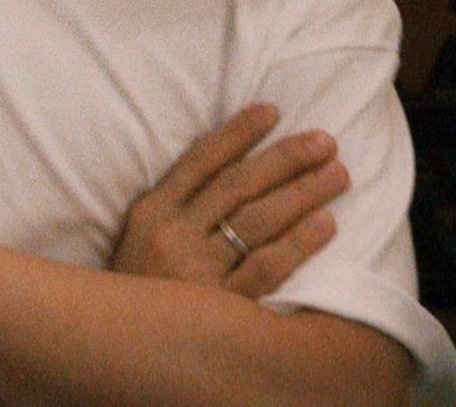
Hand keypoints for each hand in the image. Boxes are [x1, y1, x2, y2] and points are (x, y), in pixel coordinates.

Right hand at [110, 103, 345, 298]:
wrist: (118, 345)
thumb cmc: (139, 286)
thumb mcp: (142, 236)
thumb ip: (178, 204)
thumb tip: (233, 167)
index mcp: (152, 211)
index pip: (201, 161)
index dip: (237, 133)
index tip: (272, 111)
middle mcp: (173, 234)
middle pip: (237, 186)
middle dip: (284, 159)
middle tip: (324, 141)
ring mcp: (197, 271)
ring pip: (257, 222)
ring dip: (302, 194)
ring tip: (337, 175)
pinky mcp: (221, 308)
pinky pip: (266, 268)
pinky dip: (297, 244)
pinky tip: (325, 225)